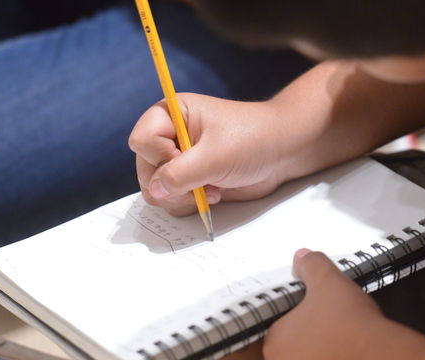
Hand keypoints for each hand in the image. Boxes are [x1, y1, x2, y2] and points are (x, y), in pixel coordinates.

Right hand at [129, 93, 291, 215]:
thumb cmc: (253, 139)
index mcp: (170, 115)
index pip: (141, 141)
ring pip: (155, 191)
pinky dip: (190, 204)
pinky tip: (215, 193)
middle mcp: (169, 137)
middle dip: (172, 184)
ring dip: (182, 197)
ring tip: (211, 188)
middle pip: (144, 170)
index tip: (188, 158)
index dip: (160, 156)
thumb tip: (154, 191)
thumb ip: (180, 174)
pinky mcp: (189, 182)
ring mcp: (178, 162)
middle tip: (201, 182)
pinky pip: (172, 201)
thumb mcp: (216, 155)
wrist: (282, 152)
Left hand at [225, 249, 424, 359]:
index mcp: (276, 339)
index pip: (273, 329)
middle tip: (325, 328)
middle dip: (304, 339)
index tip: (306, 319)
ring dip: (316, 351)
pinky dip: (332, 357)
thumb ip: (311, 265)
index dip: (290, 321)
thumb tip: (302, 255)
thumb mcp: (329, 282)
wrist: (382, 356)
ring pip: (304, 358)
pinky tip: (345, 352)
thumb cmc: (351, 325)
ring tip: (337, 341)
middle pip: (287, 349)